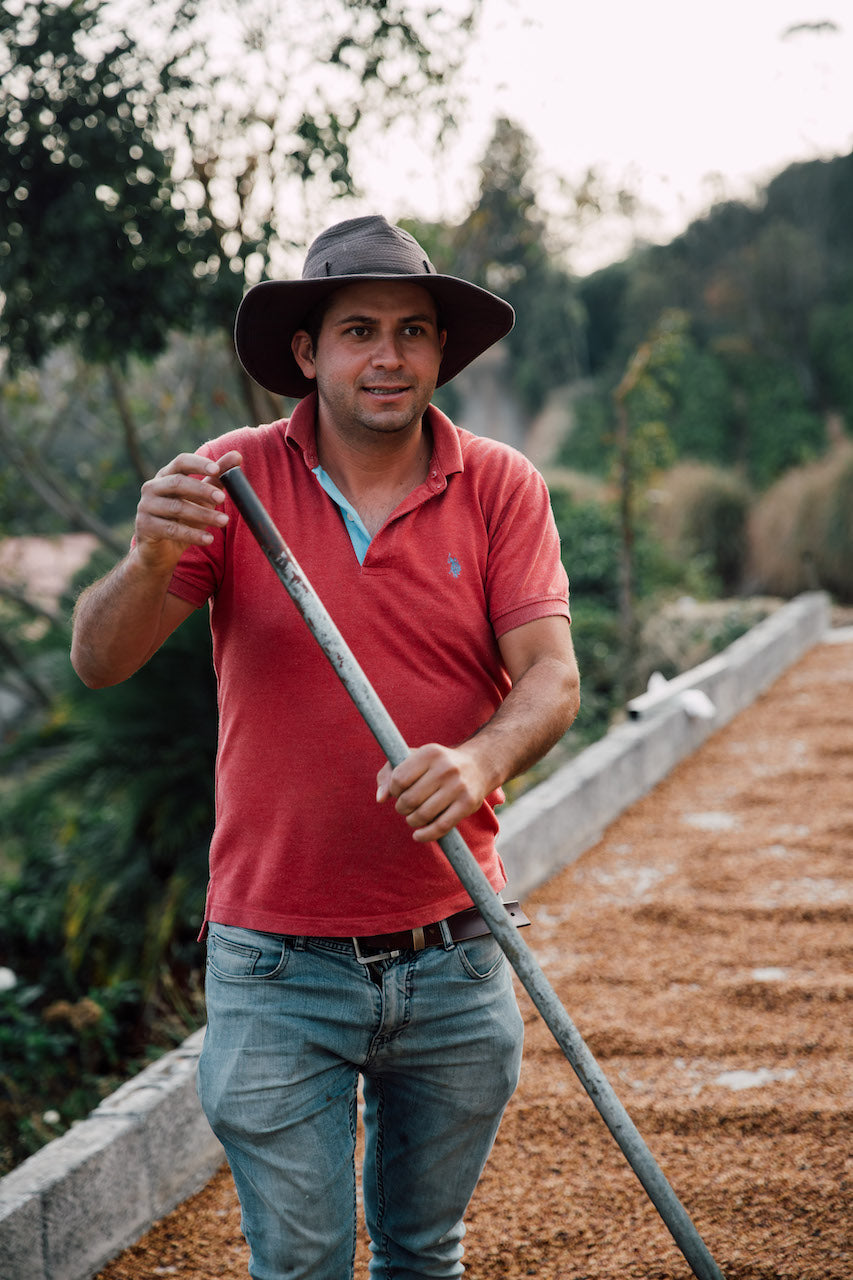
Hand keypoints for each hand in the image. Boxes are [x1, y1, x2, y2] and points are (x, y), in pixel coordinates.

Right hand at [134, 450, 242, 569]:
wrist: (160, 550)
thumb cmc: (183, 517)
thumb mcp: (201, 497)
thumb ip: (216, 477)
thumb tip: (236, 456)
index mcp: (166, 475)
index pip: (181, 462)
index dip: (198, 464)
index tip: (217, 469)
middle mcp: (152, 487)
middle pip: (177, 483)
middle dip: (202, 490)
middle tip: (223, 498)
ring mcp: (146, 506)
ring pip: (177, 508)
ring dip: (203, 515)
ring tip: (224, 521)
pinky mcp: (146, 527)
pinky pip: (172, 530)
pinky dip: (192, 534)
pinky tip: (208, 539)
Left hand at [376, 743, 492, 843]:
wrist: (477, 766)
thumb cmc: (437, 764)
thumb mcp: (414, 759)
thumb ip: (389, 773)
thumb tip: (380, 798)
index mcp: (430, 753)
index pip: (399, 779)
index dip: (393, 790)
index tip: (399, 791)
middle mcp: (445, 768)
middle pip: (409, 799)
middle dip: (402, 808)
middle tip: (405, 807)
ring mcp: (458, 786)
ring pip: (423, 815)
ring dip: (412, 821)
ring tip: (413, 818)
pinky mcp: (468, 804)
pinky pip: (441, 827)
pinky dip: (425, 835)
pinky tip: (418, 835)